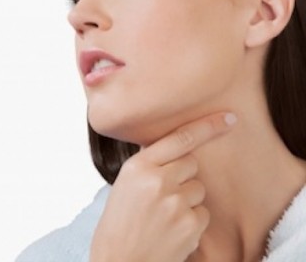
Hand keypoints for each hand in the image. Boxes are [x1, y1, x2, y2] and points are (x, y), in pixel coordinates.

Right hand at [90, 112, 235, 261]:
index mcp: (138, 166)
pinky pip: (202, 212)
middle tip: (165, 192)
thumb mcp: (125, 183)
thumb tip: (176, 148)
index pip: (180, 138)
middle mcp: (158, 180)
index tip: (229, 118)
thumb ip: (149, 164)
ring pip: (198, 188)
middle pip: (191, 163)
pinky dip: (191, 220)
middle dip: (183, 173)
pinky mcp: (189, 225)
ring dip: (187, 199)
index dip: (207, 126)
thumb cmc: (119, 222)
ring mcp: (175, 203)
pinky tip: (172, 230)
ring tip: (164, 215)